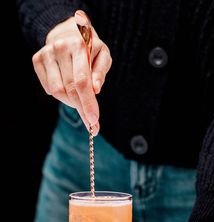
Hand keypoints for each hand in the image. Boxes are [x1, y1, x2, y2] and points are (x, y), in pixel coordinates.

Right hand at [32, 12, 111, 134]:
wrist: (68, 32)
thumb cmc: (90, 49)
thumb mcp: (103, 56)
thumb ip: (101, 72)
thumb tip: (96, 89)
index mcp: (80, 45)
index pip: (82, 81)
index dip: (87, 103)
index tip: (93, 121)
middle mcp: (60, 47)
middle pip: (70, 89)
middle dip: (82, 109)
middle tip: (90, 122)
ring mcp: (46, 53)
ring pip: (58, 91)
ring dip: (71, 102)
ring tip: (80, 98)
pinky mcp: (37, 60)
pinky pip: (49, 89)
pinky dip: (60, 95)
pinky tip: (68, 88)